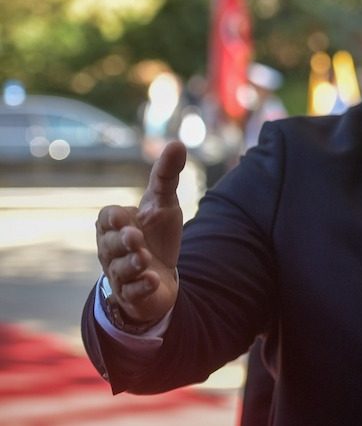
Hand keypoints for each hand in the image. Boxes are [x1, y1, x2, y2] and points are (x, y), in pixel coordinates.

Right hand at [95, 141, 187, 324]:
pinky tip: (153, 279)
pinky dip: (142, 286)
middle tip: (133, 237)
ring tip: (144, 258)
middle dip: (121, 242)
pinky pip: (132, 293)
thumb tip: (178, 142)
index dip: (113, 218)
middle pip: (109, 246)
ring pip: (119, 270)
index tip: (123, 216)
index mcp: (115, 226)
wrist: (162, 273)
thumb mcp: (163, 203)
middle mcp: (112, 250)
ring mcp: (121, 274)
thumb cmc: (156, 234)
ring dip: (131, 264)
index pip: (106, 218)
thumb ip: (166, 175)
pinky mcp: (133, 295)